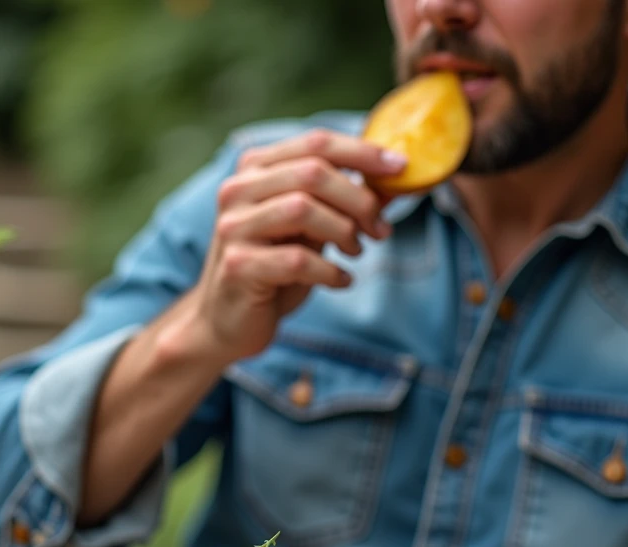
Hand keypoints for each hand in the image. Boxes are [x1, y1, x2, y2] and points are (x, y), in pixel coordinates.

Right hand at [188, 129, 405, 363]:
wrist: (227, 321)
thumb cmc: (275, 269)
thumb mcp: (312, 229)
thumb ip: (342, 202)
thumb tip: (394, 182)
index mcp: (255, 169)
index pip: (315, 144)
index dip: (362, 152)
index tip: (400, 167)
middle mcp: (237, 190)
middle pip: (312, 172)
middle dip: (359, 198)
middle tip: (380, 228)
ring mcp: (234, 227)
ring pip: (302, 209)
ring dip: (344, 231)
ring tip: (356, 251)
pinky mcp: (238, 266)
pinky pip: (297, 260)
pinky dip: (330, 271)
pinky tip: (341, 280)